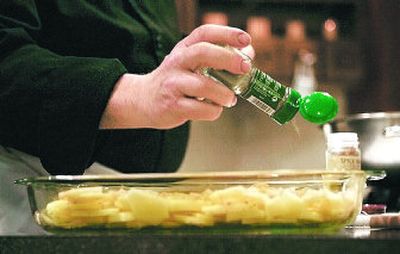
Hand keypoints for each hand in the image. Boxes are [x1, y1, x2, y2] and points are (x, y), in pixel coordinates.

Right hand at [100, 24, 251, 128]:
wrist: (143, 100)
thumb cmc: (175, 81)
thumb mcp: (189, 63)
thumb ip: (216, 58)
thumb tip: (248, 55)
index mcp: (184, 48)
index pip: (205, 33)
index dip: (227, 33)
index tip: (246, 40)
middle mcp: (177, 62)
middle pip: (203, 52)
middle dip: (228, 59)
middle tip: (245, 68)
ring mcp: (173, 84)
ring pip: (204, 86)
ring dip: (224, 94)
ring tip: (230, 99)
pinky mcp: (173, 106)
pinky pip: (201, 109)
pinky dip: (214, 111)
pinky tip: (213, 109)